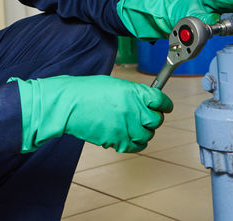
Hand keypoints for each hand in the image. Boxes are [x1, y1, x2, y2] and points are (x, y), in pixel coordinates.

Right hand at [13, 75, 172, 152]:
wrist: (68, 104)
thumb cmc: (87, 91)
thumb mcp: (115, 85)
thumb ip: (133, 94)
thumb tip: (145, 101)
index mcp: (135, 92)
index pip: (161, 100)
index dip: (164, 104)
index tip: (163, 107)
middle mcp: (134, 110)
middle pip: (157, 120)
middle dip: (152, 119)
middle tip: (144, 117)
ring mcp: (127, 127)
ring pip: (148, 135)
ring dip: (143, 132)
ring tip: (132, 127)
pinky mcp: (118, 141)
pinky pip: (136, 147)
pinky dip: (134, 143)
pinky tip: (126, 137)